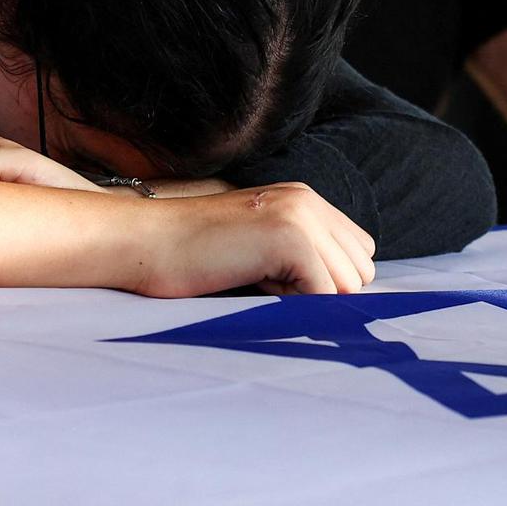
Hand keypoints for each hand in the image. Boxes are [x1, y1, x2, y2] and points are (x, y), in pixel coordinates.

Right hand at [141, 183, 376, 296]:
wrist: (145, 241)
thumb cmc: (194, 255)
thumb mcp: (259, 242)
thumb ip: (303, 254)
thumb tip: (342, 297)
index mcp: (306, 199)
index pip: (359, 253)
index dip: (327, 279)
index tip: (280, 278)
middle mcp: (310, 201)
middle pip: (360, 272)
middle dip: (322, 290)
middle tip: (266, 278)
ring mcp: (302, 216)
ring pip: (347, 286)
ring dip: (308, 296)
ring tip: (259, 277)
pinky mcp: (290, 239)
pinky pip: (324, 295)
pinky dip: (297, 306)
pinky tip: (255, 281)